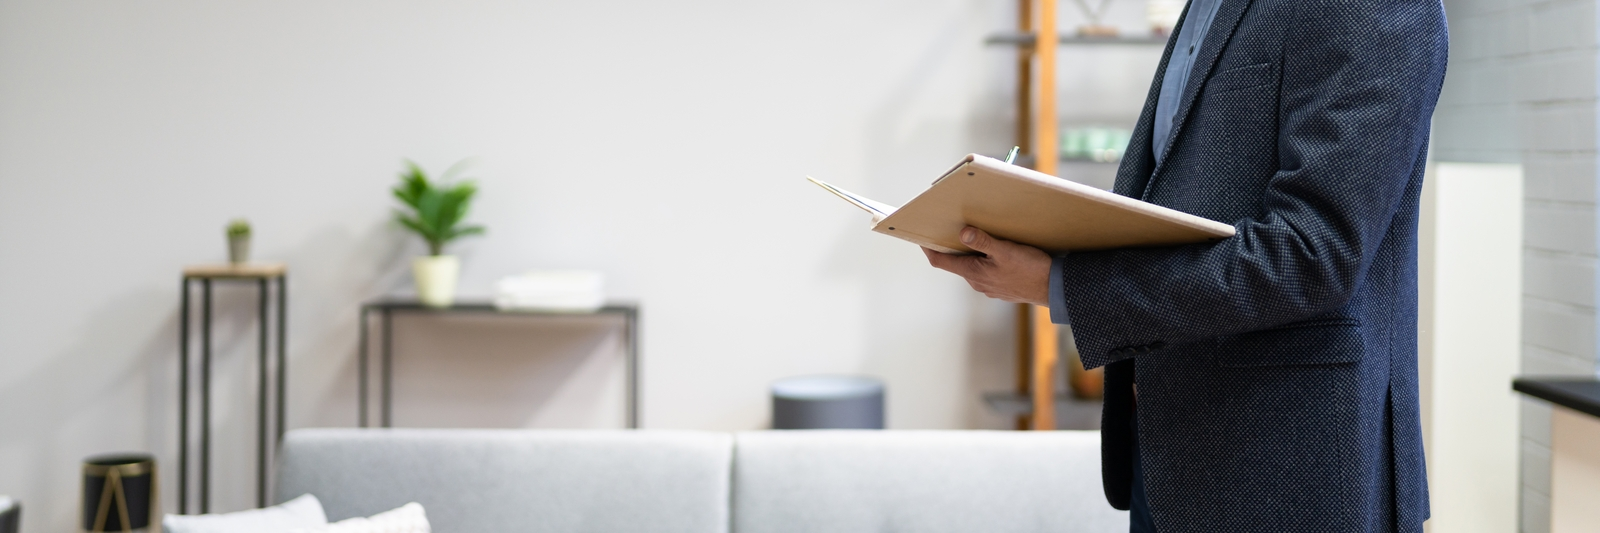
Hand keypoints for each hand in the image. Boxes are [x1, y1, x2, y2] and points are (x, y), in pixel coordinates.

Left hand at [923, 226, 1052, 305]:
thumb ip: (982, 242)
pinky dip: (984, 260)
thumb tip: (962, 233)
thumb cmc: (1031, 270)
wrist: (1054, 289)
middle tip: (948, 229)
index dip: (928, 248)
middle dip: (950, 247)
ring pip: (972, 268)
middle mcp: (978, 283)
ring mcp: (989, 287)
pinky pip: (986, 272)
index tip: (919, 237)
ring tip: (973, 236)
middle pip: (956, 263)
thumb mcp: (1005, 250)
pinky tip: (995, 251)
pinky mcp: (1001, 287)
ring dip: (969, 254)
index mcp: (974, 273)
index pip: (940, 261)